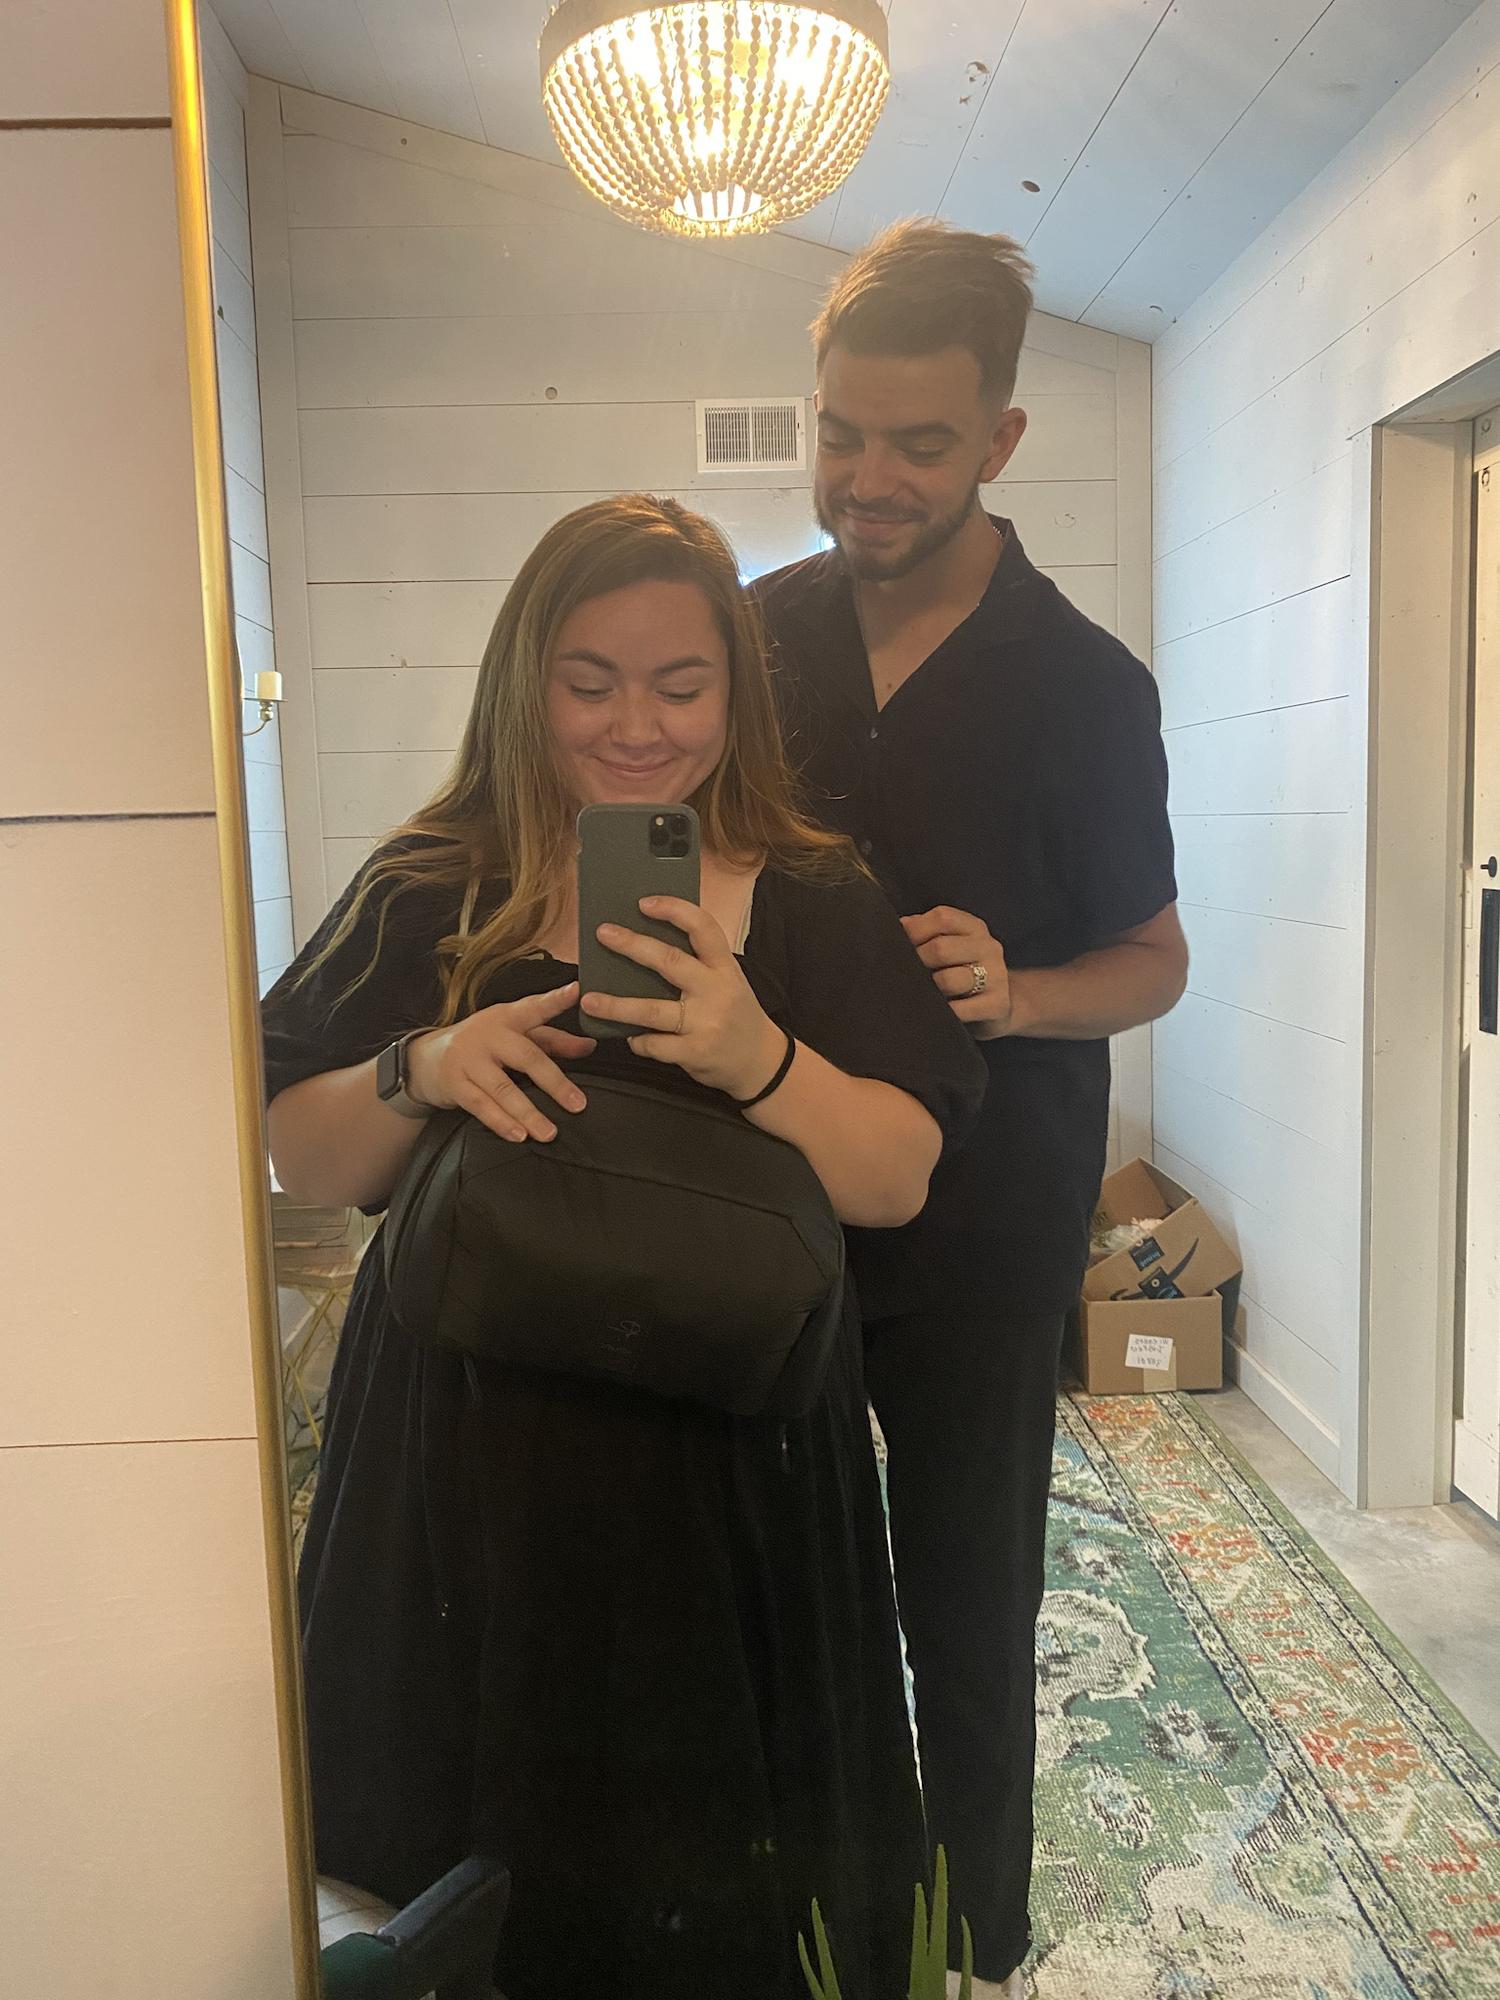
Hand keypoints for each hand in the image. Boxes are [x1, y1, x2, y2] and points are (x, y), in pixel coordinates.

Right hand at [404, 984, 595, 1143]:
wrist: (426, 1058)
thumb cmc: (483, 1045)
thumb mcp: (515, 1035)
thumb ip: (553, 1040)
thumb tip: (590, 1046)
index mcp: (507, 1017)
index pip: (535, 1007)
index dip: (555, 999)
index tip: (576, 991)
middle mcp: (488, 1034)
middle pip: (525, 1056)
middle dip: (554, 1082)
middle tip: (577, 1104)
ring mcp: (468, 1059)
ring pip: (503, 1088)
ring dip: (528, 1112)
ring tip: (549, 1132)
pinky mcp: (454, 1083)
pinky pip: (480, 1105)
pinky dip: (500, 1122)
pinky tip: (518, 1135)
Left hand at [581, 897, 786, 1100]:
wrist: (761, 1062)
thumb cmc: (736, 1015)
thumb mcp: (729, 982)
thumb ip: (698, 965)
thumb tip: (645, 946)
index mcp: (725, 968)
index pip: (703, 928)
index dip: (674, 910)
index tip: (644, 903)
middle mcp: (716, 991)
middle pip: (669, 962)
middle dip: (632, 945)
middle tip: (603, 934)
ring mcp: (705, 1023)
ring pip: (651, 1010)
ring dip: (616, 1005)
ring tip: (589, 999)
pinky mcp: (695, 1053)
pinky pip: (654, 1044)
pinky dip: (637, 1040)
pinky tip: (631, 1036)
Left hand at [901, 906, 1012, 1038]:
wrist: (998, 1005)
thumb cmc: (963, 971)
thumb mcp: (951, 945)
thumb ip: (925, 932)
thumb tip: (898, 927)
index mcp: (974, 928)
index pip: (943, 918)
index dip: (915, 930)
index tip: (899, 944)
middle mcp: (988, 948)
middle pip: (941, 949)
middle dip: (917, 962)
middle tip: (907, 974)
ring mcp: (996, 976)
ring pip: (948, 980)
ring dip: (928, 989)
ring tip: (922, 993)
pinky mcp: (997, 1005)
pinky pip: (959, 1010)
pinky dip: (942, 1012)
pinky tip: (936, 1011)